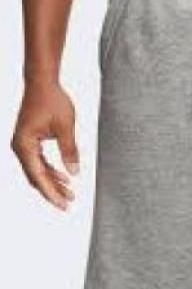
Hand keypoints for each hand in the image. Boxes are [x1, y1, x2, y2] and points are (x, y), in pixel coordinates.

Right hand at [11, 81, 78, 210]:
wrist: (42, 83)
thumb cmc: (53, 101)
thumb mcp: (66, 127)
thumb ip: (70, 151)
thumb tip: (74, 173)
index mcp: (25, 145)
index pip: (39, 176)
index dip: (51, 193)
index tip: (63, 205)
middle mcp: (20, 147)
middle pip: (36, 177)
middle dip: (53, 191)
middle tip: (69, 204)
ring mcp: (24, 144)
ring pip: (38, 171)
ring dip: (53, 182)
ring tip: (71, 193)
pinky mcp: (29, 141)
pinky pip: (39, 162)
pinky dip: (51, 171)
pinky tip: (64, 177)